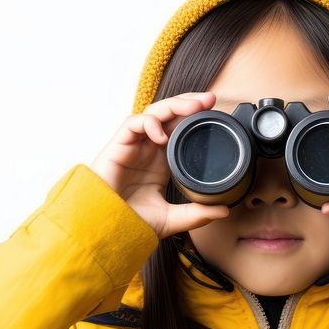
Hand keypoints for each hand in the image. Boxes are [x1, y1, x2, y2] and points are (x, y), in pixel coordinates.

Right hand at [90, 91, 229, 238]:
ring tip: (194, 107)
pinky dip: (149, 124)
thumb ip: (196, 214)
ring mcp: (134, 145)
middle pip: (170, 115)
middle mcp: (149, 149)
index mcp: (162, 160)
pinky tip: (161, 135)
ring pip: (154, 113)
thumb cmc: (131, 221)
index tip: (216, 113)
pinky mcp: (118, 146)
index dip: (196, 118)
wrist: (105, 228)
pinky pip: (134, 124)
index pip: (180, 129)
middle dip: (189, 103)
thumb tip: (224, 211)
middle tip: (210, 100)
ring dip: (174, 105)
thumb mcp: (171, 219)